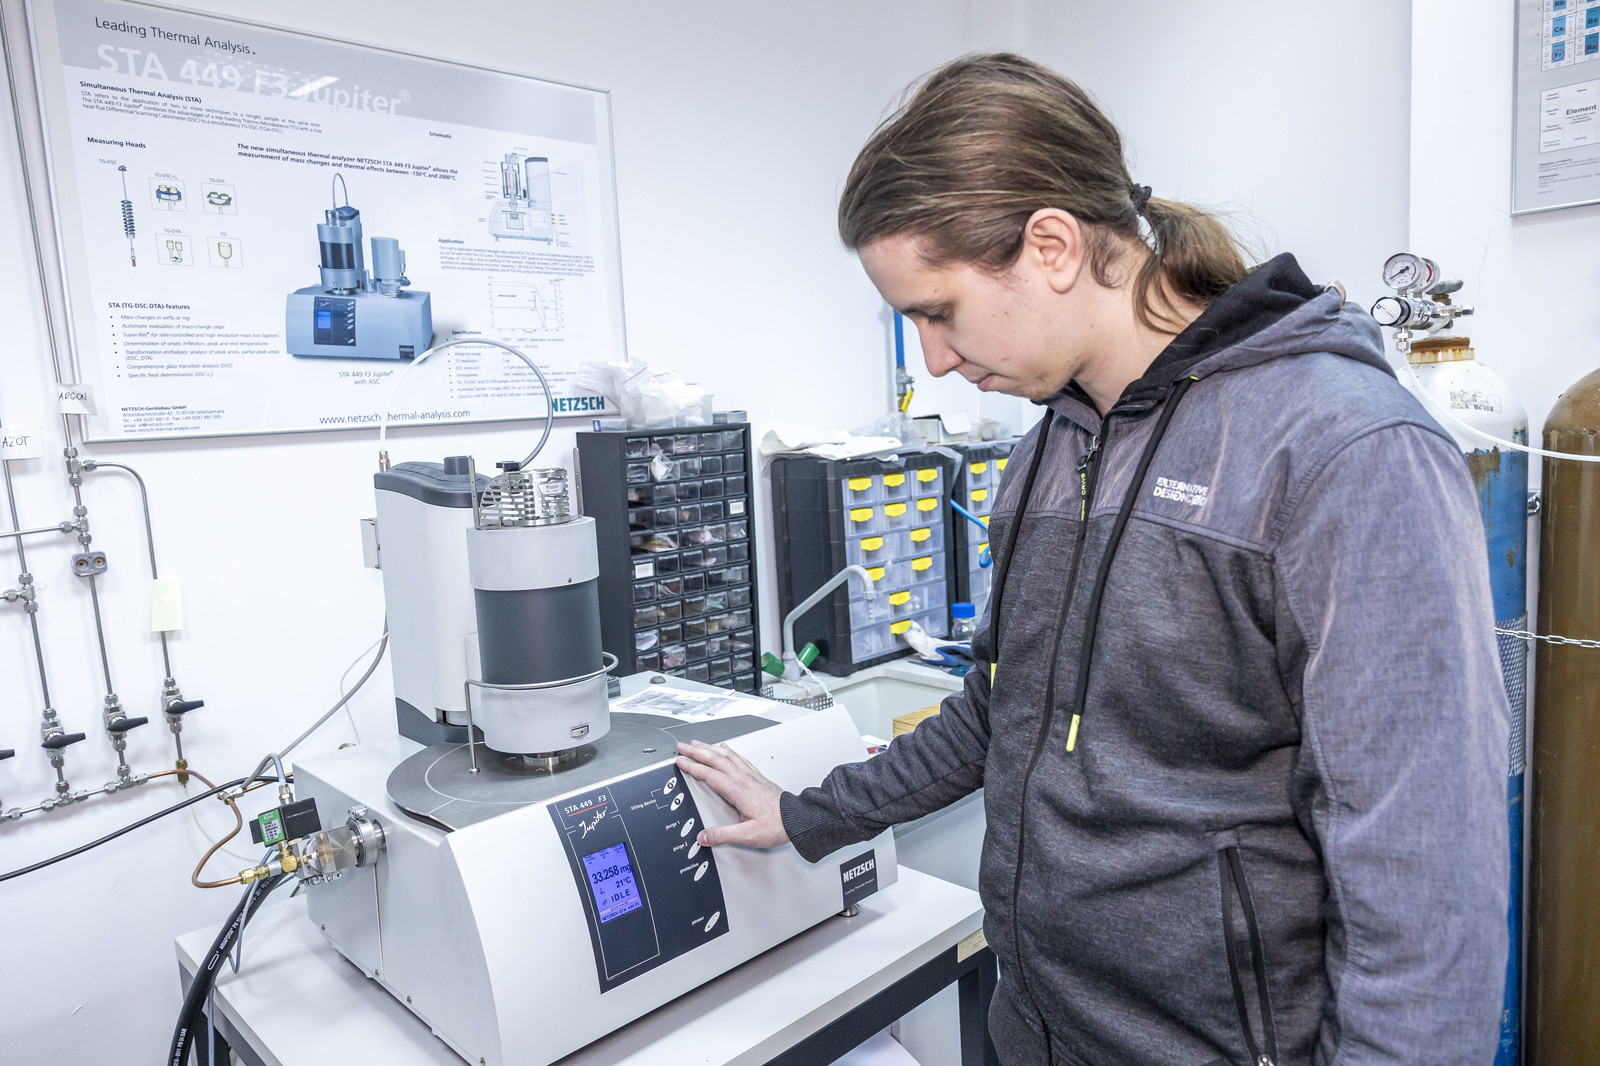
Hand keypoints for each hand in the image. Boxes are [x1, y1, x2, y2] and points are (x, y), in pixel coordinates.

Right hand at [674, 740, 788, 847]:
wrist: (797, 818)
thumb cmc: (776, 825)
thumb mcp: (747, 835)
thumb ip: (723, 835)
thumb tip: (704, 837)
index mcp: (737, 791)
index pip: (709, 775)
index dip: (692, 767)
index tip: (680, 761)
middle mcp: (743, 779)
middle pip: (715, 759)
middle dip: (696, 751)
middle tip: (682, 746)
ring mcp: (751, 776)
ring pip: (726, 756)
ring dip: (710, 748)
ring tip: (698, 743)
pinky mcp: (758, 777)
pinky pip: (739, 758)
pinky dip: (729, 751)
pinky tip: (726, 748)